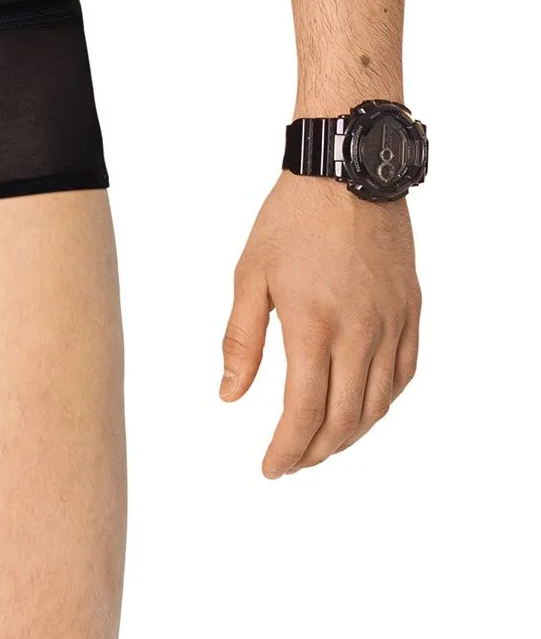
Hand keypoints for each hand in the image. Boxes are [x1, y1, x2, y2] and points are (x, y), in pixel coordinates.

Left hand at [220, 172, 420, 474]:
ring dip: (350, 434)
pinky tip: (364, 406)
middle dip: (315, 452)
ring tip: (322, 443)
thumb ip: (240, 341)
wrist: (345, 170)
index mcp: (314, 326)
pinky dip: (384, 401)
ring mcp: (391, 323)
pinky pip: (404, 374)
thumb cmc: (291, 218)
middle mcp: (360, 333)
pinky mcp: (410, 310)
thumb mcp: (250, 275)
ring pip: (379, 404)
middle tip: (292, 462)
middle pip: (344, 419)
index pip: (304, 413)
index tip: (271, 468)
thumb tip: (229, 397)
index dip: (287, 450)